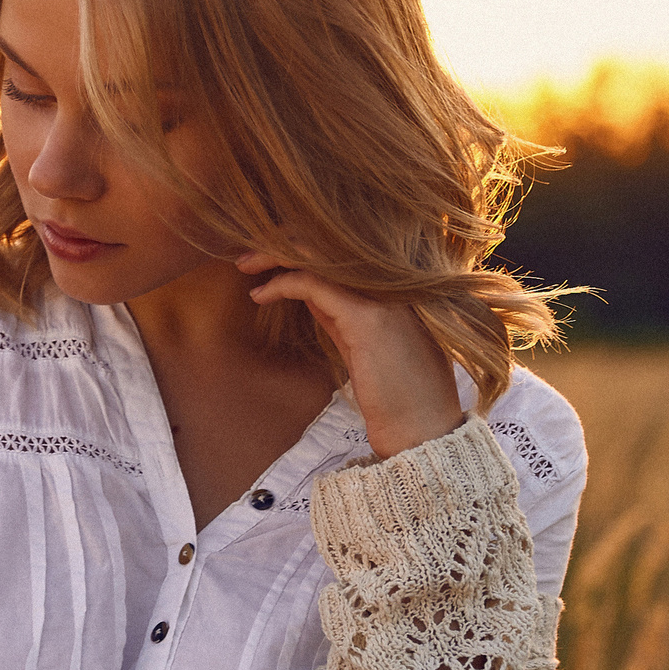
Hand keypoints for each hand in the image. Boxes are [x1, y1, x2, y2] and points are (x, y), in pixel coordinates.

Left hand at [237, 252, 463, 458]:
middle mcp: (394, 280)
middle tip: (249, 255)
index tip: (273, 254)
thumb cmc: (398, 393)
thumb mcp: (365, 341)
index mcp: (398, 282)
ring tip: (245, 266)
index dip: (305, 243)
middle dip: (285, 240)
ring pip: (318, 253)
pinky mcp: (366, 317)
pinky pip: (311, 283)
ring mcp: (383, 295)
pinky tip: (260, 295)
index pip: (344, 245)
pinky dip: (280, 284)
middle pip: (330, 239)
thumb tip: (305, 283)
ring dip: (274, 254)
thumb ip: (343, 308)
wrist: (422, 430)